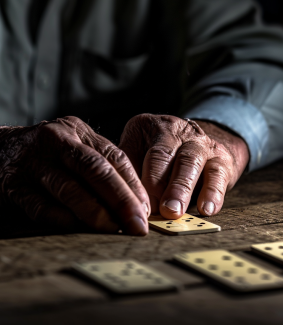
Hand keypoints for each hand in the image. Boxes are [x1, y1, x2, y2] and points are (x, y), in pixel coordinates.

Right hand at [0, 117, 149, 234]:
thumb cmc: (40, 155)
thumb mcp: (68, 146)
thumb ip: (96, 165)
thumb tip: (132, 202)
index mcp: (76, 131)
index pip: (113, 157)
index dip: (133, 185)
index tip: (146, 210)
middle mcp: (56, 140)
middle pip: (96, 170)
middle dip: (121, 200)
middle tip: (137, 225)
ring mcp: (33, 160)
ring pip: (70, 188)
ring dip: (94, 212)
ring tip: (111, 229)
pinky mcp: (13, 183)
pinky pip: (40, 205)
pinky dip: (61, 218)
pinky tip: (75, 228)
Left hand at [119, 114, 248, 218]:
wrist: (207, 141)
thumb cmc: (165, 155)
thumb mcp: (142, 153)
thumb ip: (130, 171)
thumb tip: (116, 199)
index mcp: (148, 127)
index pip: (136, 151)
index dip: (132, 178)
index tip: (130, 202)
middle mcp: (175, 130)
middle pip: (162, 155)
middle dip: (155, 183)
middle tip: (149, 208)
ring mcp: (199, 143)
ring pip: (189, 163)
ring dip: (179, 189)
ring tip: (173, 211)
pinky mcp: (221, 158)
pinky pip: (217, 175)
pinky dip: (212, 193)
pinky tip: (206, 209)